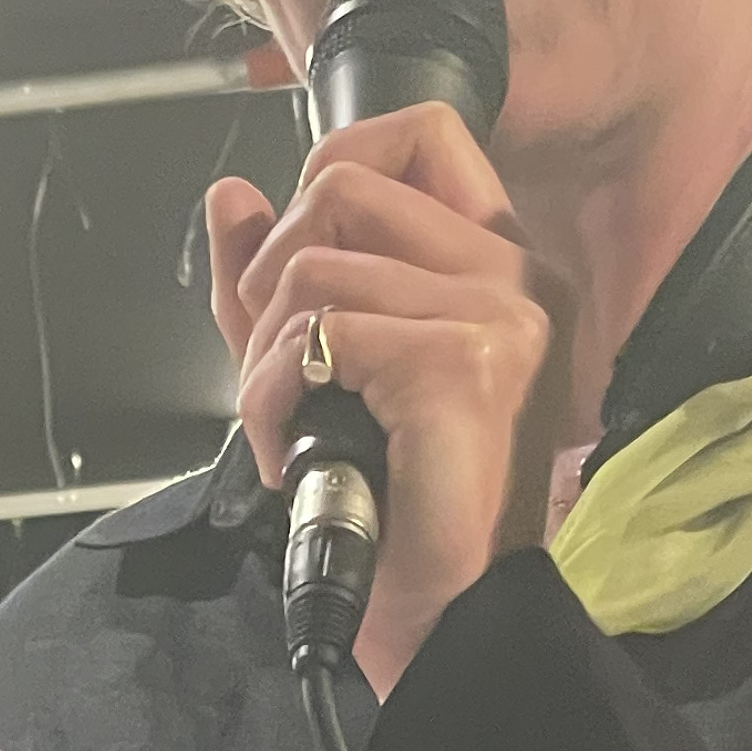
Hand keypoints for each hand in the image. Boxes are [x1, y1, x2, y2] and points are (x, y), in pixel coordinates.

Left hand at [210, 102, 567, 694]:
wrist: (447, 617)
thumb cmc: (404, 513)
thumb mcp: (327, 377)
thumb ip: (282, 283)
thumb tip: (230, 195)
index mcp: (507, 267)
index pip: (425, 133)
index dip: (335, 166)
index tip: (298, 256)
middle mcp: (521, 274)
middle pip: (345, 183)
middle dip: (275, 273)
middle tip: (284, 369)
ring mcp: (499, 312)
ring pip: (313, 261)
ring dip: (267, 355)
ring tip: (292, 430)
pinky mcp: (458, 361)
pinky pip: (315, 331)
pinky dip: (271, 397)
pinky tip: (293, 455)